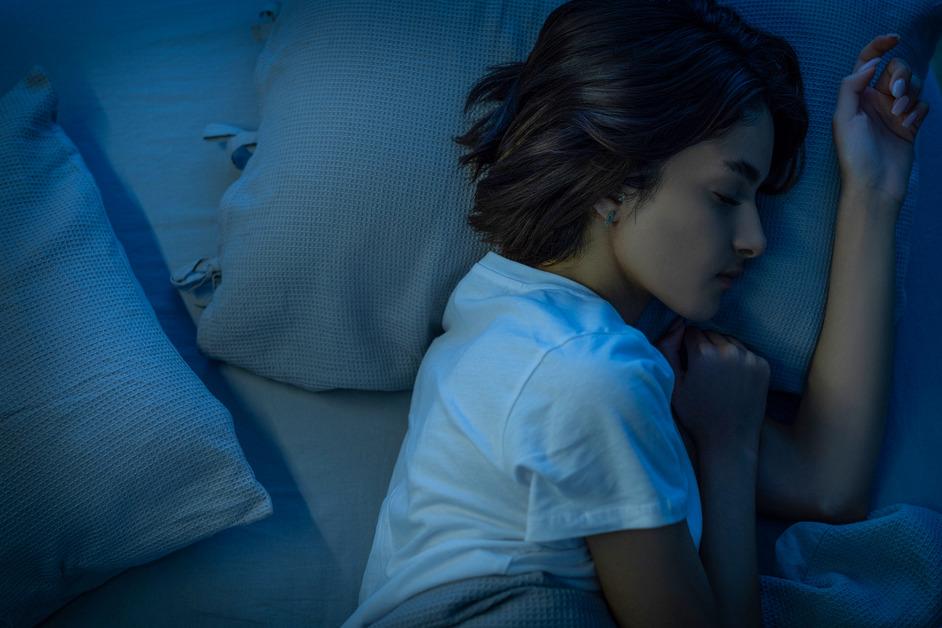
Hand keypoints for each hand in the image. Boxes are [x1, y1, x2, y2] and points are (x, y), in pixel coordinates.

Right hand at [653, 319, 769, 451]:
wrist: (730, 440)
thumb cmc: (696, 415)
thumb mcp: (673, 384)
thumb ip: (668, 349)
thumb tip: (676, 323)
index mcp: (704, 354)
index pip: (691, 333)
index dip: (686, 348)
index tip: (688, 364)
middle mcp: (729, 351)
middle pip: (711, 334)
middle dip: (704, 347)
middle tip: (702, 371)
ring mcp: (749, 357)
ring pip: (729, 341)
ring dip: (722, 351)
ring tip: (718, 375)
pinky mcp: (763, 365)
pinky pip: (745, 352)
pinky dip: (738, 360)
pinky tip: (732, 379)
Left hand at [832, 33, 929, 210]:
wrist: (874, 185)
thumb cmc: (854, 155)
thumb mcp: (843, 118)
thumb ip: (851, 87)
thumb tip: (870, 63)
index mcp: (856, 97)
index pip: (868, 62)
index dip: (880, 46)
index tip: (895, 39)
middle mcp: (874, 102)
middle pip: (897, 70)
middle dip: (901, 76)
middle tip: (895, 94)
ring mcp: (893, 113)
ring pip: (913, 85)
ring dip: (910, 95)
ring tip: (900, 115)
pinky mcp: (910, 125)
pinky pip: (923, 105)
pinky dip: (918, 111)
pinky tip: (908, 126)